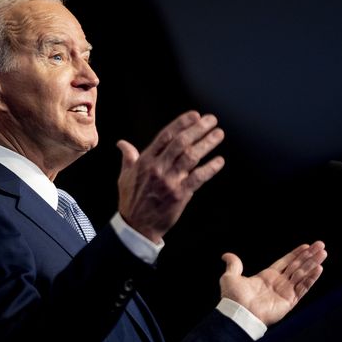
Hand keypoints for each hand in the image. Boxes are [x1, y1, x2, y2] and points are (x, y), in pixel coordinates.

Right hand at [116, 111, 224, 242]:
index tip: (195, 115)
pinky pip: (198, 178)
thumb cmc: (131, 200)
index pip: (166, 136)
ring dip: (207, 144)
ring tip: (218, 134)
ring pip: (191, 157)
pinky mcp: (180, 194)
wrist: (136, 226)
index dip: (181, 123)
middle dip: (198, 129)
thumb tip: (122, 143)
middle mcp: (158, 168)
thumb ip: (128, 157)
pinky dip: (210, 168)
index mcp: (145, 160)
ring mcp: (169, 181)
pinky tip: (219, 161)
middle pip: (181, 143)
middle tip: (212, 120)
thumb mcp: (125, 176)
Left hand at [220, 241, 326, 325]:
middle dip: (309, 256)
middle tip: (321, 245)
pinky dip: (311, 278)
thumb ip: (233, 265)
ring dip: (313, 263)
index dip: (296, 254)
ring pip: (303, 274)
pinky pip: (303, 287)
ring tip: (323, 253)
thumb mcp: (230, 277)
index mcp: (267, 277)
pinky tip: (319, 268)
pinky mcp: (289, 302)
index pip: (286, 262)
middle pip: (297, 266)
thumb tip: (226, 255)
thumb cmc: (233, 297)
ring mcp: (285, 292)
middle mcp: (278, 283)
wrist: (238, 313)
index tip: (307, 246)